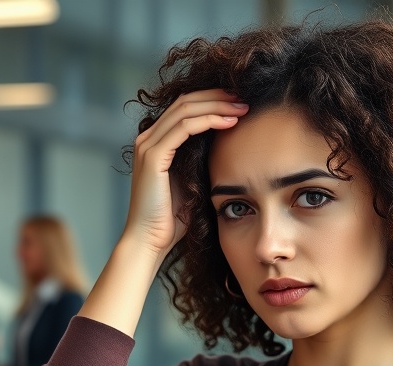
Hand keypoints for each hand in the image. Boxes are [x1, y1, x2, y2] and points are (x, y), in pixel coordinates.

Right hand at [124, 89, 248, 257]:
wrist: (150, 240)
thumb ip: (201, 160)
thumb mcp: (191, 181)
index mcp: (155, 142)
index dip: (212, 100)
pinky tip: (229, 122)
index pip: (185, 108)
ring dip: (217, 105)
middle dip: (217, 97)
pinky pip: (184, 128)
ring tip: (242, 107)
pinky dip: (208, 120)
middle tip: (245, 98)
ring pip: (186, 109)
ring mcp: (147, 146)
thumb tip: (228, 145)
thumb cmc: (172, 218)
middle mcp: (148, 138)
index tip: (239, 103)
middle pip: (185, 102)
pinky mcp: (152, 156)